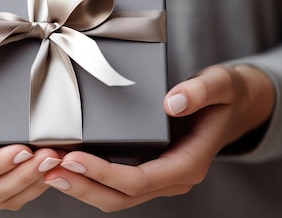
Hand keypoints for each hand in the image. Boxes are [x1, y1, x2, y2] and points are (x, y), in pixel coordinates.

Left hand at [43, 65, 274, 211]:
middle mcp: (172, 178)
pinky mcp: (148, 169)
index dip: (103, 174)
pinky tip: (65, 163)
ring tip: (47, 169)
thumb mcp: (221, 84)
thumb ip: (201, 91)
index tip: (72, 158)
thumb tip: (173, 102)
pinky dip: (88, 178)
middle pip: (120, 197)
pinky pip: (115, 184)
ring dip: (80, 186)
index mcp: (188, 164)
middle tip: (47, 169)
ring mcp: (159, 177)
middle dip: (82, 186)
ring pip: (115, 196)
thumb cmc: (226, 94)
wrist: (234, 105)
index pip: (139, 180)